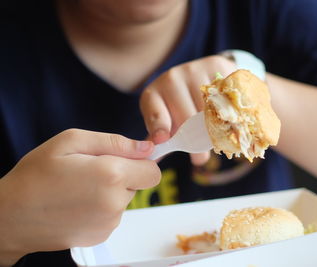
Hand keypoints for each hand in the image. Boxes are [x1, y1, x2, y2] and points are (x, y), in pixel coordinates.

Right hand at [0, 129, 159, 265]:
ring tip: (80, 187)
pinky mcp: (101, 236)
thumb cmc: (37, 174)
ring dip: (111, 191)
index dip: (142, 161)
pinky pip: (113, 214)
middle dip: (124, 174)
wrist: (12, 216)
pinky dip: (102, 207)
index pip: (153, 170)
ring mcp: (109, 223)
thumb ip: (115, 142)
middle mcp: (116, 203)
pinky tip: (78, 203)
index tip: (125, 158)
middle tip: (91, 170)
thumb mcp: (71, 141)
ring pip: (125, 199)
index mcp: (112, 175)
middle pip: (138, 183)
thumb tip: (146, 147)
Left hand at [140, 55, 236, 164]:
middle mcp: (170, 79)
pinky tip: (232, 120)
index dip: (158, 127)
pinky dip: (230, 109)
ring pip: (208, 108)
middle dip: (194, 140)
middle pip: (186, 115)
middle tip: (200, 158)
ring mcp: (193, 70)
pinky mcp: (214, 65)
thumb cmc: (177, 106)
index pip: (155, 112)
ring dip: (215, 128)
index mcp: (152, 95)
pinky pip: (225, 94)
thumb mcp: (165, 120)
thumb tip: (150, 163)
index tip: (163, 140)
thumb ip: (160, 140)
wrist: (199, 74)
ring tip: (218, 140)